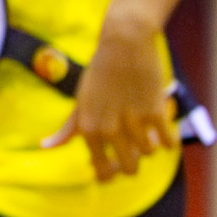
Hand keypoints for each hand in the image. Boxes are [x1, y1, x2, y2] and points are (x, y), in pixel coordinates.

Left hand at [41, 15, 179, 179]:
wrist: (123, 43)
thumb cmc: (100, 72)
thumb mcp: (80, 100)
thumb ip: (69, 128)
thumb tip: (46, 146)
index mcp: (87, 128)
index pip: (101, 169)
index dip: (110, 173)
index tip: (115, 168)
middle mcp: (108, 128)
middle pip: (129, 168)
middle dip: (134, 162)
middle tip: (134, 147)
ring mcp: (132, 122)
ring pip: (149, 154)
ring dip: (151, 144)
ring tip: (146, 127)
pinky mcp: (155, 113)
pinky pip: (169, 143)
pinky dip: (170, 139)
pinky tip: (164, 127)